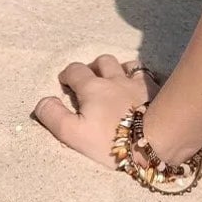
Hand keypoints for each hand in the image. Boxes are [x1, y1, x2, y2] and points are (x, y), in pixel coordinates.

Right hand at [31, 55, 158, 169]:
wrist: (155, 140)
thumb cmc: (110, 139)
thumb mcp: (73, 133)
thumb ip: (53, 116)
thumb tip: (43, 101)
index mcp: (93, 87)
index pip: (75, 70)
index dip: (67, 75)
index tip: (66, 84)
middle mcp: (116, 79)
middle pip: (103, 62)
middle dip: (94, 67)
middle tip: (91, 82)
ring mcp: (139, 84)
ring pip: (128, 65)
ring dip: (119, 69)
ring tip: (116, 82)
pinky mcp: (157, 92)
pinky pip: (149, 76)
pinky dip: (142, 79)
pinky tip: (141, 88)